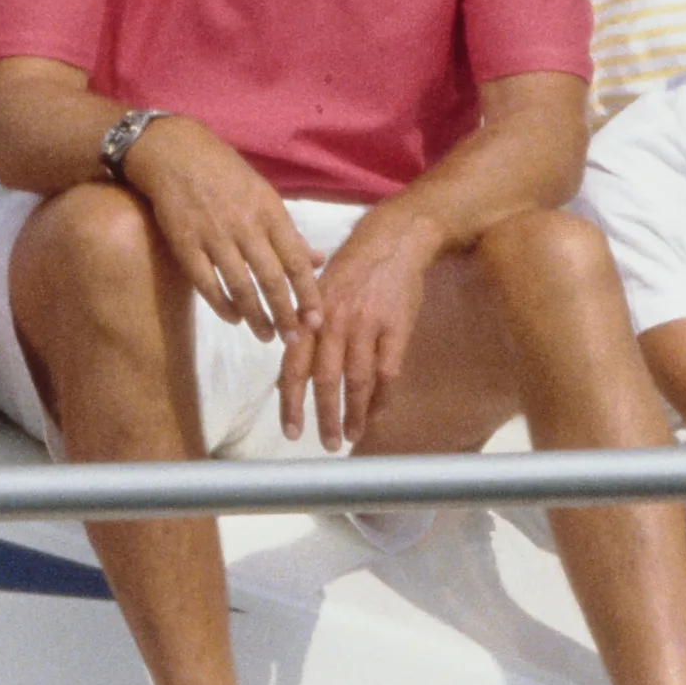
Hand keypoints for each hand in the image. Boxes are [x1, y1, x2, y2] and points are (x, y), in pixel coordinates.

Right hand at [125, 120, 319, 345]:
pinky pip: (207, 283)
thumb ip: (289, 231)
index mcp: (269, 212)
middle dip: (285, 314)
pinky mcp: (185, 244)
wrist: (174, 152)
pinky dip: (221, 305)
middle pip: (271, 279)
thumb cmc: (224, 172)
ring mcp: (213, 236)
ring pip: (240, 286)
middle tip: (294, 339)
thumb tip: (318, 260)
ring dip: (256, 316)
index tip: (316, 321)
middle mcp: (245, 226)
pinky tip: (233, 318)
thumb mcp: (264, 194)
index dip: (308, 294)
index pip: (296, 261)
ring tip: (267, 336)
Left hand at [279, 212, 432, 451]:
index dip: (291, 401)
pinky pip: (389, 371)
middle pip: (326, 379)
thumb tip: (288, 378)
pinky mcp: (396, 327)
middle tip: (326, 444)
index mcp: (310, 315)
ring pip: (358, 380)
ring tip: (351, 436)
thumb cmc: (351, 269)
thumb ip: (303, 332)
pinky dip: (383, 397)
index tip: (291, 431)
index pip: (294, 365)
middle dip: (324, 417)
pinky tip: (377, 412)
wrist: (393, 240)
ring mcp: (366, 325)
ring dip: (354, 413)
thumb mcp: (317, 292)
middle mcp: (334, 321)